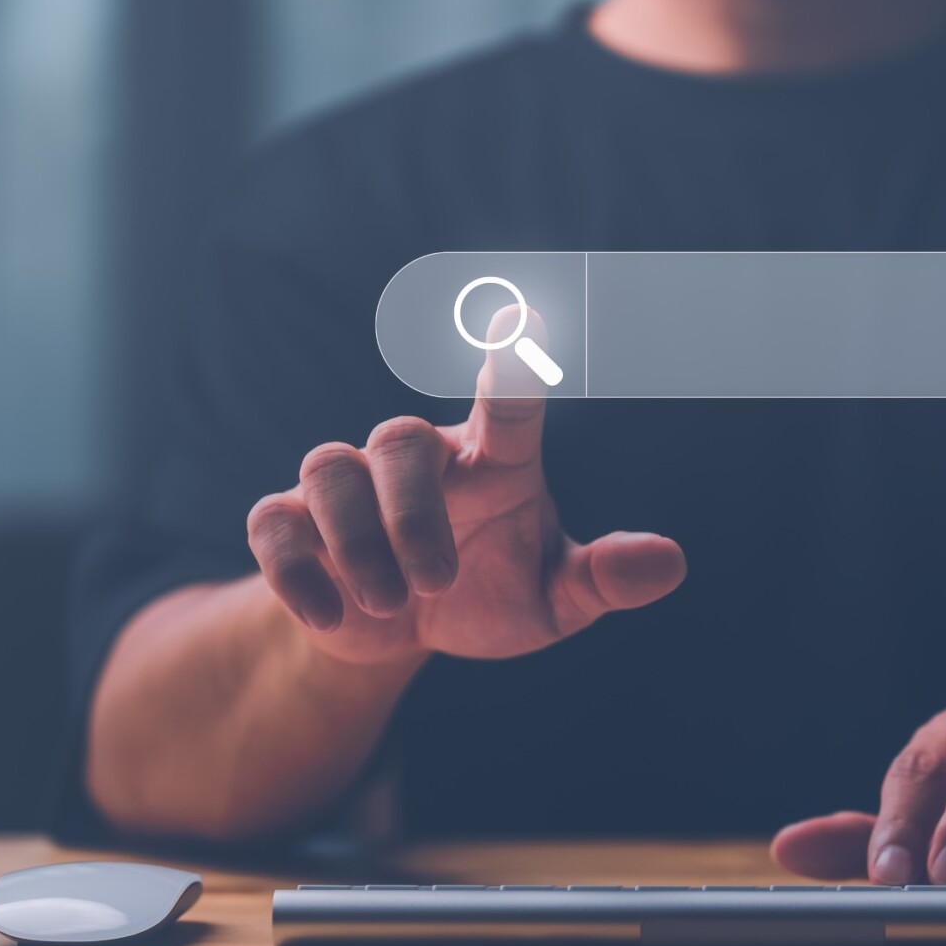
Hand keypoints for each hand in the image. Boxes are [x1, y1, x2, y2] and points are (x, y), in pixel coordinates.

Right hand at [244, 306, 684, 663]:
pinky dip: (297, 570)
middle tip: (437, 583)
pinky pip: (274, 524)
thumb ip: (603, 579)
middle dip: (413, 516)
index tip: (523, 315)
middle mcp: (421, 457)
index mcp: (494, 463)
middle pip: (399, 443)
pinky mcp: (294, 522)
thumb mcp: (553, 600)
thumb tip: (671, 563)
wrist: (402, 630)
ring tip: (390, 603)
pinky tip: (332, 615)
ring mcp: (351, 483)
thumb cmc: (490, 593)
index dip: (515, 361)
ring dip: (358, 542)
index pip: (510, 403)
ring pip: (329, 470)